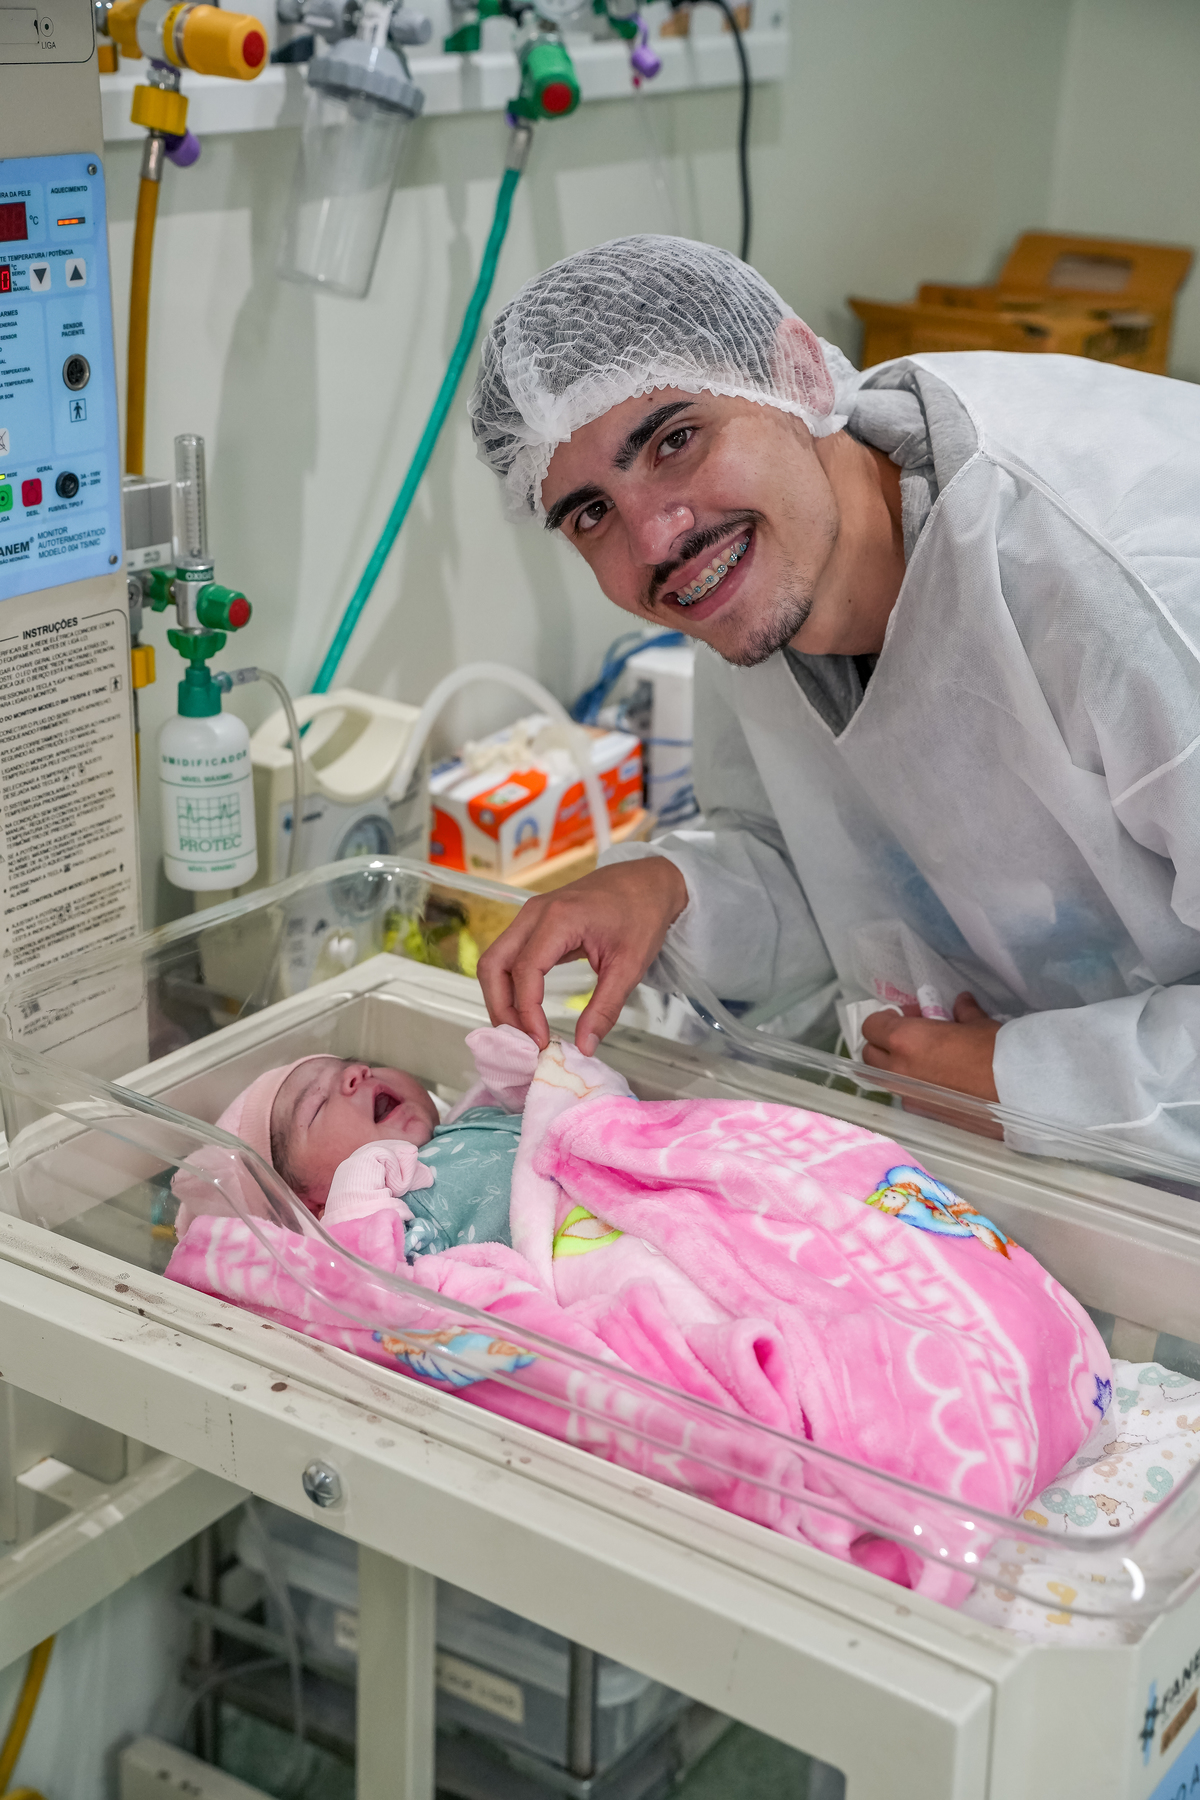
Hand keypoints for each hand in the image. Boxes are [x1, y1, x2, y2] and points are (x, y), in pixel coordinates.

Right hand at [477, 857, 688, 1055]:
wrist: (646, 882)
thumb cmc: (641, 916)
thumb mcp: (630, 967)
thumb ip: (605, 1008)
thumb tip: (585, 1046)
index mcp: (559, 919)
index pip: (524, 971)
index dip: (527, 1012)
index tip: (541, 1041)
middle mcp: (534, 913)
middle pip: (493, 965)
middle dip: (501, 1007)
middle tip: (522, 1042)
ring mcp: (530, 915)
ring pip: (494, 961)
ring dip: (501, 998)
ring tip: (523, 1030)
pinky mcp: (533, 923)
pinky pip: (508, 956)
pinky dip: (510, 985)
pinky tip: (527, 1010)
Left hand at [860, 992, 1000, 1101]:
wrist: (1017, 1090)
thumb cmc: (994, 1050)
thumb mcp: (978, 1023)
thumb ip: (962, 1012)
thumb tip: (962, 1003)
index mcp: (904, 1040)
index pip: (871, 1026)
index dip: (886, 1019)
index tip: (907, 1016)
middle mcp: (898, 1068)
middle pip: (870, 1055)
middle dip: (885, 1044)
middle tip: (912, 1036)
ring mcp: (908, 1094)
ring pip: (887, 1077)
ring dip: (898, 1065)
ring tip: (927, 1059)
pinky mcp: (923, 1112)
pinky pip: (908, 1095)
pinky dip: (915, 1086)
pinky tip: (940, 1081)